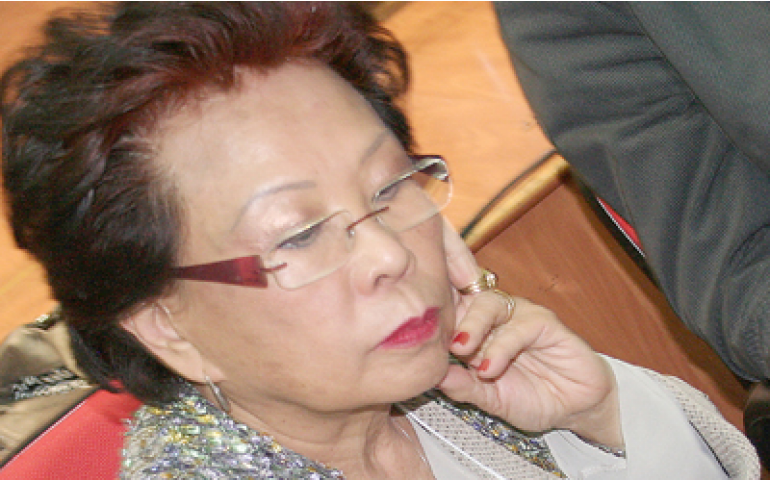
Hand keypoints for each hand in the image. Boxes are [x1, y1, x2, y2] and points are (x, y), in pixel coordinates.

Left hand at [439, 218, 621, 447]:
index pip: (450, 308)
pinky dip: (502, 346)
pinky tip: (491, 368)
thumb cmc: (531, 396)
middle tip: (442, 344)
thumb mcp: (489, 398)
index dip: (433, 312)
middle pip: (464, 298)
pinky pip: (520, 325)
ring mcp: (520, 315)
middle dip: (449, 318)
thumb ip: (462, 386)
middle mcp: (496, 316)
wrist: (576, 408)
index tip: (413, 328)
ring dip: (473, 328)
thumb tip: (433, 376)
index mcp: (476, 328)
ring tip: (466, 354)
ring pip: (489, 303)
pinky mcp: (546, 322)